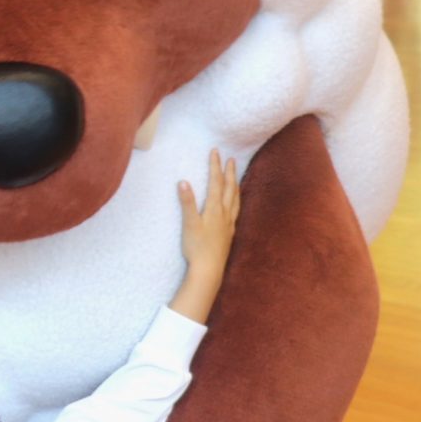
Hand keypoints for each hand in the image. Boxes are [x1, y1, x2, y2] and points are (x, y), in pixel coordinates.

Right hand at [178, 148, 240, 282]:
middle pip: (229, 189)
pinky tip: (234, 203)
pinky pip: (236, 211)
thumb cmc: (197, 247)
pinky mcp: (229, 232)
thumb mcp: (189, 224)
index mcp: (215, 209)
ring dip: (235, 185)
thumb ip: (187, 202)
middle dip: (229, 173)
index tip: (215, 152)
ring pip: (236, 199)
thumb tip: (183, 181)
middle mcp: (225, 214)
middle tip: (230, 159)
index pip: (216, 183)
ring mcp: (229, 224)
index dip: (215, 166)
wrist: (209, 269)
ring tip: (235, 177)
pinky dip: (236, 201)